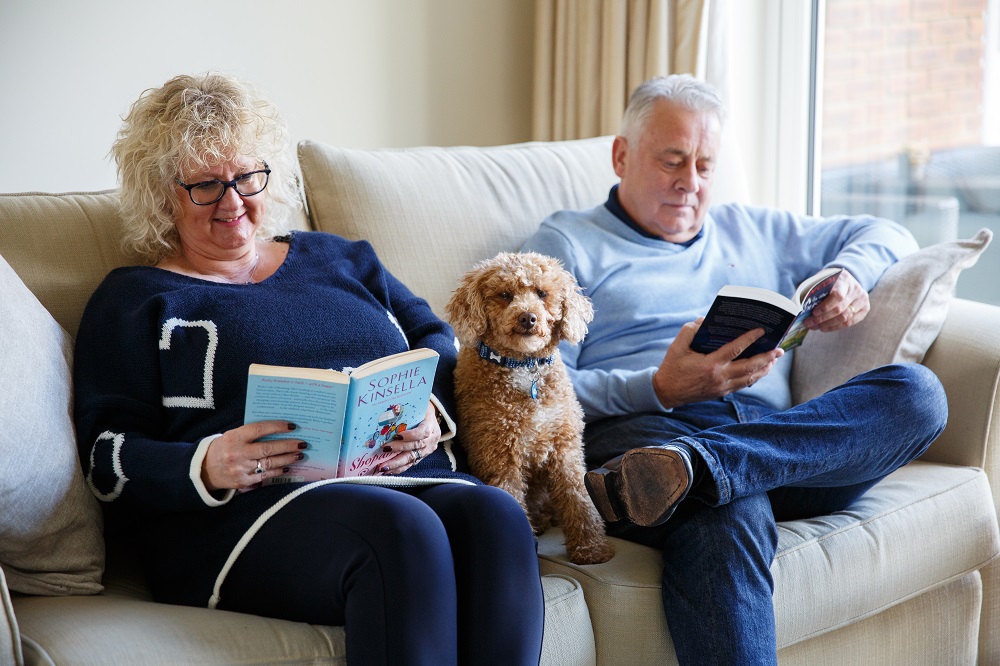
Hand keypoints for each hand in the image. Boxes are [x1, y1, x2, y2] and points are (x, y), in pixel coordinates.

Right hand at [202, 421, 306, 490]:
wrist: (204, 470)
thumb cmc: (223, 448)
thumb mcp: (232, 435)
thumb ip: (250, 433)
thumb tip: (277, 429)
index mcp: (234, 437)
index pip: (259, 429)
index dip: (277, 427)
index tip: (292, 426)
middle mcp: (238, 453)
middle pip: (268, 448)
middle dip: (288, 446)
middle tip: (303, 443)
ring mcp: (241, 469)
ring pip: (269, 463)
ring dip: (287, 459)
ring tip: (299, 455)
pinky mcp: (243, 482)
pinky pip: (265, 476)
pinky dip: (278, 472)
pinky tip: (287, 467)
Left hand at [377, 403, 440, 474]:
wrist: (431, 418)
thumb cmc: (420, 410)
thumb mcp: (417, 407)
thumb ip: (406, 411)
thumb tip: (388, 412)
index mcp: (431, 425)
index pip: (422, 432)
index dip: (411, 435)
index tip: (397, 435)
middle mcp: (431, 440)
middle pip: (415, 446)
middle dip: (399, 449)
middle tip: (385, 449)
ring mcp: (428, 450)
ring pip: (412, 459)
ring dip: (397, 464)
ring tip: (383, 467)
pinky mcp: (422, 457)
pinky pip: (410, 464)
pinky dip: (399, 468)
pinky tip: (388, 470)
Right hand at [652, 318, 783, 408]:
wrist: (666, 392)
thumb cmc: (672, 366)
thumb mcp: (677, 345)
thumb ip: (690, 330)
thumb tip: (705, 320)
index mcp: (710, 364)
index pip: (735, 349)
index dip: (750, 339)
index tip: (761, 330)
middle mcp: (719, 377)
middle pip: (750, 367)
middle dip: (767, 357)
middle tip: (779, 349)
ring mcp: (722, 387)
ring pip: (750, 378)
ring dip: (764, 368)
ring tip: (774, 359)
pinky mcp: (722, 392)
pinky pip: (743, 385)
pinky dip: (755, 377)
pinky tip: (761, 370)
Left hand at [804, 270, 868, 331]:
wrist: (845, 279)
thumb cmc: (829, 281)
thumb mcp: (822, 280)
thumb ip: (814, 291)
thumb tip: (801, 308)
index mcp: (844, 279)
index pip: (837, 296)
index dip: (825, 307)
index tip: (814, 313)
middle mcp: (856, 289)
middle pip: (840, 309)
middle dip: (822, 319)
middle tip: (809, 323)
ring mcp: (862, 299)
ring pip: (845, 318)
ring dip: (828, 325)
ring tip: (815, 327)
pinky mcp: (865, 308)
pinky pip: (850, 322)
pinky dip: (835, 327)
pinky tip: (824, 328)